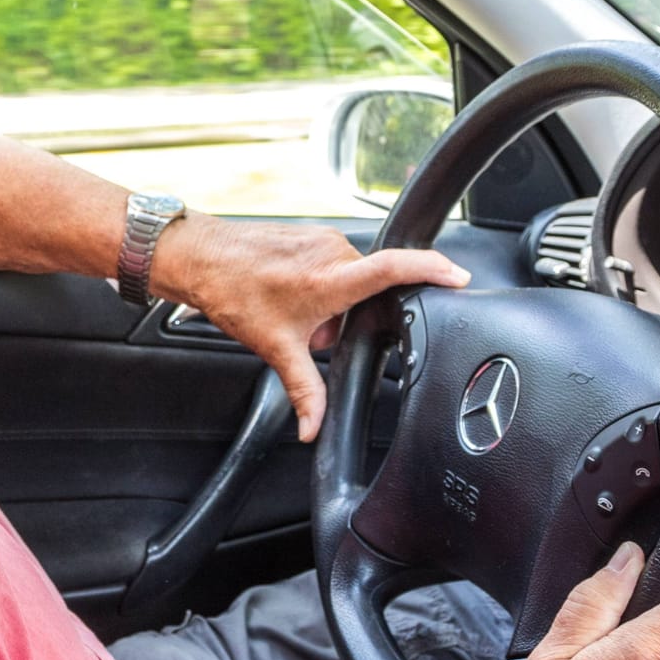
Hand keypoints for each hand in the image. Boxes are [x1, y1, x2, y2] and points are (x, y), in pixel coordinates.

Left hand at [151, 213, 468, 439]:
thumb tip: (314, 427)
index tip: (459, 277)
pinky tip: (290, 292)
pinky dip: (321, 283)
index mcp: (332, 279)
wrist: (201, 258)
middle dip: (350, 316)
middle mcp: (333, 252)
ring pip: (350, 278)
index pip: (396, 269)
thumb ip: (305, 391)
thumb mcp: (275, 349)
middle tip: (313, 328)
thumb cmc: (234, 294)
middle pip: (369, 288)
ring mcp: (323, 237)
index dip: (434, 270)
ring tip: (295, 308)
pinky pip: (333, 263)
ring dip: (332, 300)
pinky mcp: (313, 232)